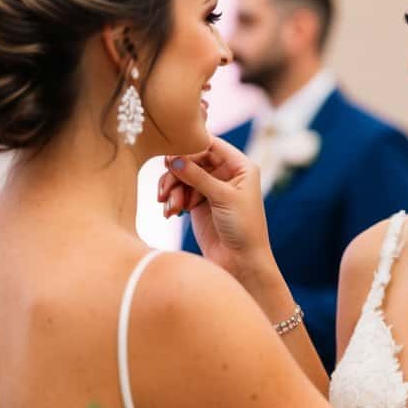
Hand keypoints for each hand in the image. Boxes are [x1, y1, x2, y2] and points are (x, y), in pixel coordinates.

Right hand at [157, 137, 274, 279]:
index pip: (210, 145)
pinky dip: (172, 200)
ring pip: (182, 176)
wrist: (241, 263)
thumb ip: (197, 176)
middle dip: (176, 172)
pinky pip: (179, 193)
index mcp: (240, 166)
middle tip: (165, 188)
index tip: (169, 156)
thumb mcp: (222, 197)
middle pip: (192, 159)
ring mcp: (210, 188)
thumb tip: (172, 158)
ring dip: (172, 188)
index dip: (189, 148)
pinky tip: (171, 213)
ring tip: (170, 206)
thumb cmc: (243, 227)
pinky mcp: (198, 203)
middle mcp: (225, 173)